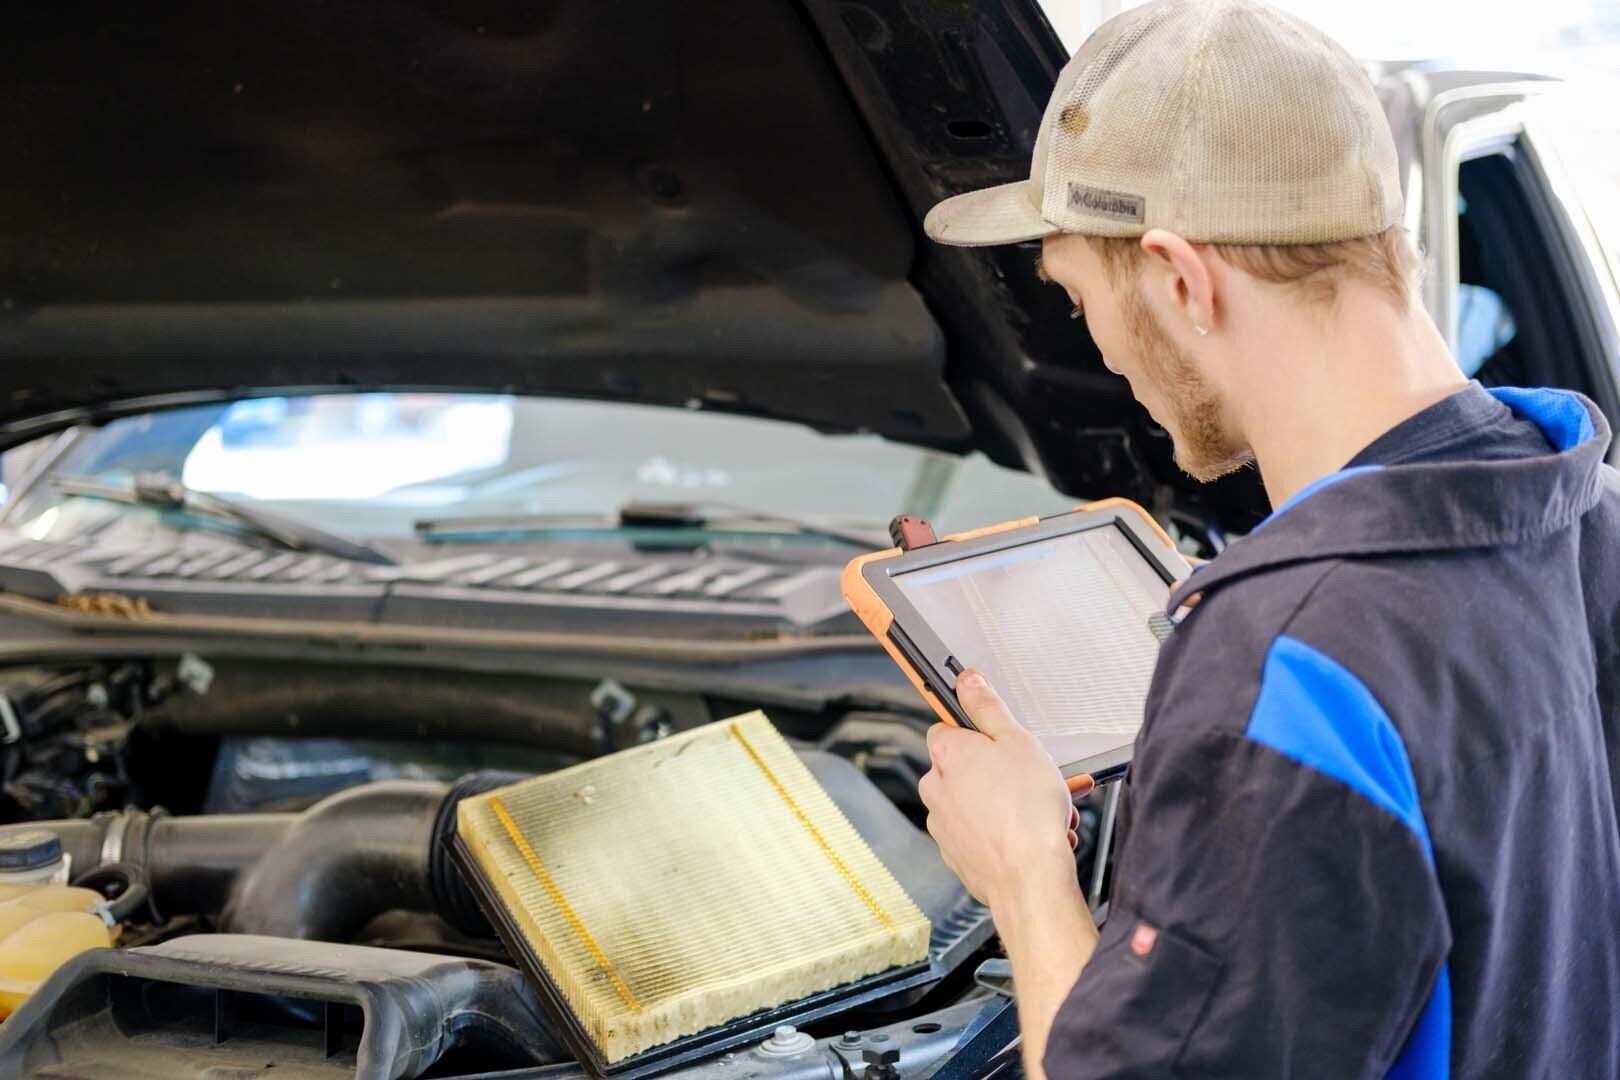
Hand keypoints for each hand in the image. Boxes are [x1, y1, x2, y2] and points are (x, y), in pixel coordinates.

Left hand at [918, 670, 1077, 906]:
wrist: (1029, 879)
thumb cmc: (1028, 811)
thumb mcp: (1017, 741)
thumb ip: (988, 707)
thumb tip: (967, 681)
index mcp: (946, 755)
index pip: (947, 727)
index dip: (978, 731)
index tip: (1001, 738)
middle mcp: (936, 789)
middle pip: (968, 767)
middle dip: (1004, 772)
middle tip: (1039, 779)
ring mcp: (944, 825)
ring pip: (980, 803)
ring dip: (1013, 803)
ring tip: (1050, 812)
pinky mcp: (957, 856)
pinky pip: (983, 834)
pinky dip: (1007, 832)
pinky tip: (1038, 835)